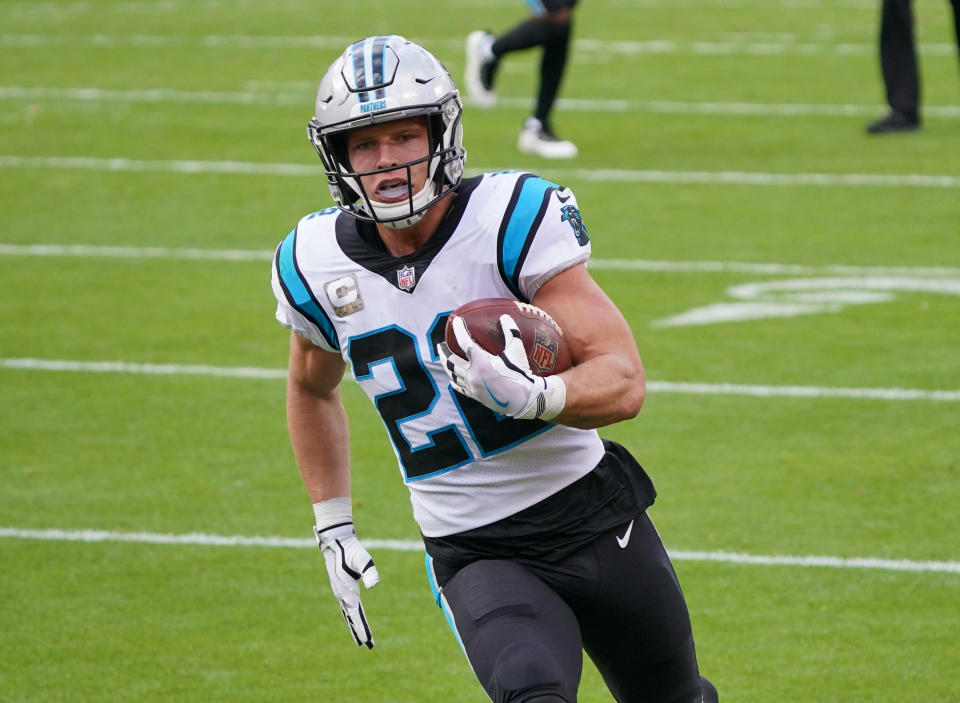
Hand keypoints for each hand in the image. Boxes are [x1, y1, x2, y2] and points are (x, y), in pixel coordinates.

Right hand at [314, 522, 379, 648]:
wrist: (335, 541)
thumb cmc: (350, 549)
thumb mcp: (363, 559)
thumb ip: (369, 572)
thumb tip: (374, 586)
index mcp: (347, 592)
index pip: (355, 615)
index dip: (362, 628)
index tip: (367, 641)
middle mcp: (341, 595)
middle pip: (351, 618)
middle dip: (359, 631)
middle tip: (368, 645)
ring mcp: (339, 592)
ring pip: (348, 613)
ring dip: (355, 625)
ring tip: (361, 637)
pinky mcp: (340, 587)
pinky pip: (346, 606)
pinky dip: (350, 616)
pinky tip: (353, 618)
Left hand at [438, 314, 564, 420]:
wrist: (522, 400)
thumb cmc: (520, 374)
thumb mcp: (516, 351)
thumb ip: (511, 332)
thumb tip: (505, 317)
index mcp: (481, 362)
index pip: (464, 342)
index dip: (459, 330)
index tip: (456, 322)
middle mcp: (472, 374)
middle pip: (451, 361)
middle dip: (444, 352)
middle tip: (440, 344)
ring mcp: (471, 386)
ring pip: (452, 374)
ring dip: (446, 365)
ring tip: (444, 359)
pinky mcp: (474, 395)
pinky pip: (459, 387)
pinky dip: (454, 380)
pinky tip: (452, 378)